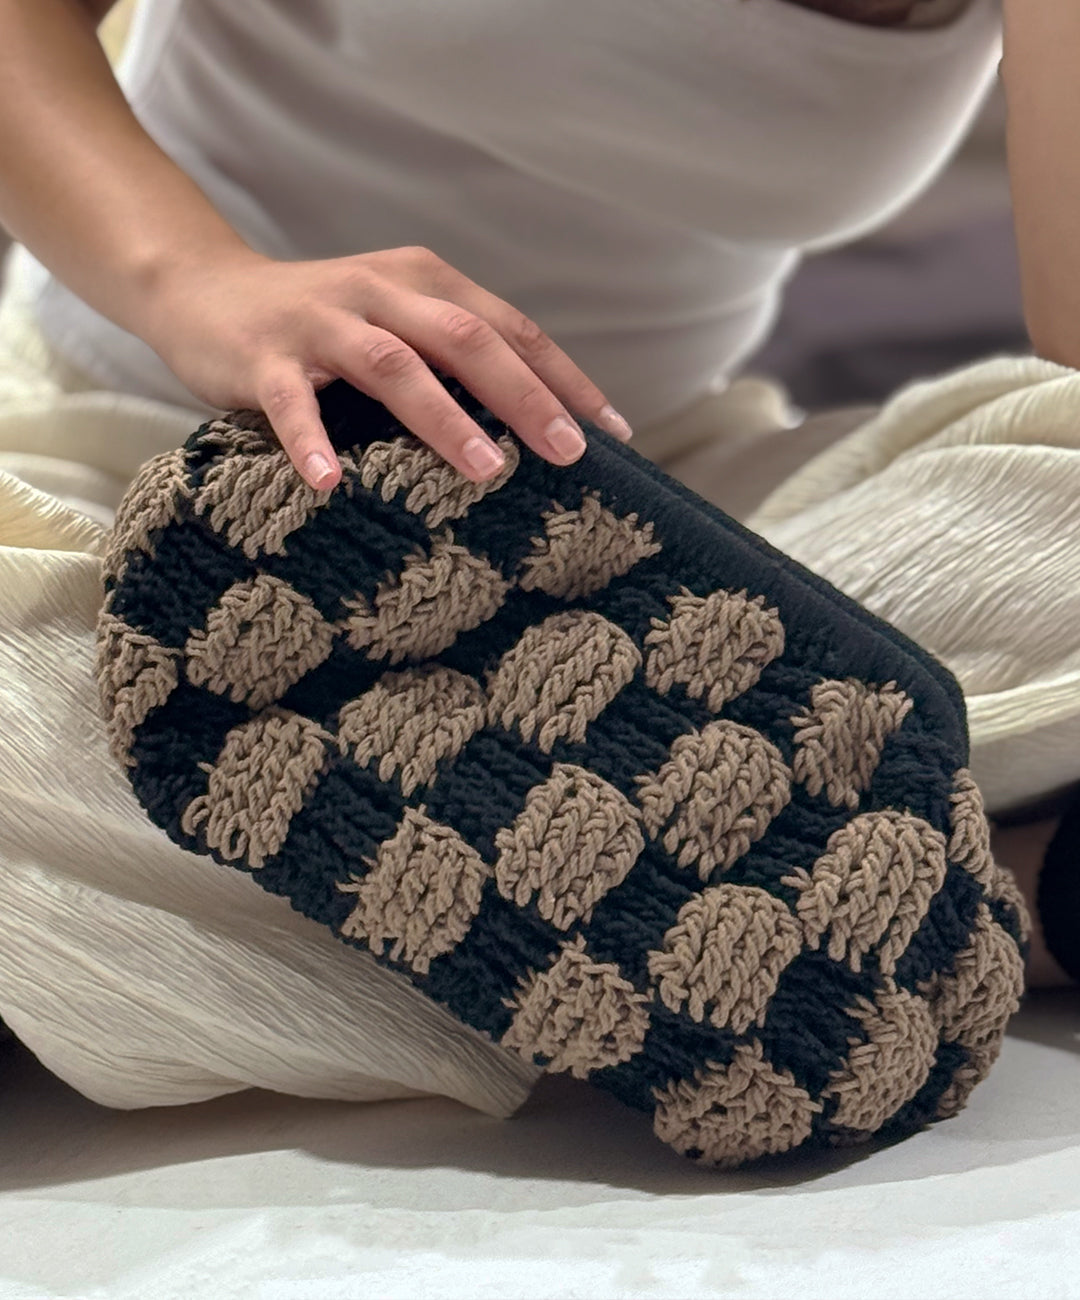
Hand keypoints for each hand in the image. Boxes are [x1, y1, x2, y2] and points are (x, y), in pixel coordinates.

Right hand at [142, 244, 632, 489]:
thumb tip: (536, 425)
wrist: (205, 292)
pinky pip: (292, 401)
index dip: (563, 378)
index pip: (510, 328)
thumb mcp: (397, 325)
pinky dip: (313, 440)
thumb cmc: (322, 327)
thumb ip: (454, 359)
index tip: (614, 432)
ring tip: (485, 469)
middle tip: (567, 453)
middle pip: (465, 338)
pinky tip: (333, 483)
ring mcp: (320, 321)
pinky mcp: (263, 354)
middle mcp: (379, 291)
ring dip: (442, 418)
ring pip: (393, 364)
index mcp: (423, 281)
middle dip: (523, 396)